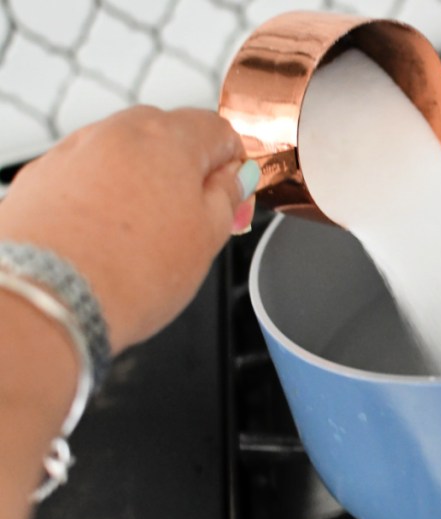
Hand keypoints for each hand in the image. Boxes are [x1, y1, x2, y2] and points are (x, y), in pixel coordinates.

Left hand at [0, 105, 252, 351]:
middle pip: (166, 137)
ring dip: (140, 183)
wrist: (48, 302)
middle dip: (184, 171)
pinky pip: (85, 176)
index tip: (232, 195)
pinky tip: (105, 238)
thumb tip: (235, 178)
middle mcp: (117, 132)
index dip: (232, 164)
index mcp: (168, 138)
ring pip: (122, 156)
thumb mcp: (208, 239)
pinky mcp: (40, 177)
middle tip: (191, 221)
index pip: (218, 129)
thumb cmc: (128, 274)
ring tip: (143, 238)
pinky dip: (100, 197)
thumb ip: (228, 197)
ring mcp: (73, 151)